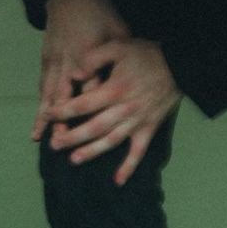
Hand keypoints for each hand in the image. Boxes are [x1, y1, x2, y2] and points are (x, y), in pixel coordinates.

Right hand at [31, 0, 130, 144]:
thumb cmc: (100, 12)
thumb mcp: (118, 31)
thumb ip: (121, 57)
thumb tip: (133, 78)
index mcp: (88, 56)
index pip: (90, 88)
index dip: (90, 109)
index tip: (90, 129)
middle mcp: (69, 62)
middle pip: (64, 96)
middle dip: (60, 120)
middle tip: (58, 141)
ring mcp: (55, 61)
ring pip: (48, 93)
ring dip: (44, 116)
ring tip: (38, 137)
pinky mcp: (47, 59)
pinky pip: (43, 85)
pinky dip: (40, 102)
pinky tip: (37, 117)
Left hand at [45, 39, 180, 186]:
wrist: (180, 65)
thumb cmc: (147, 55)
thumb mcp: (118, 46)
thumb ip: (94, 58)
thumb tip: (74, 74)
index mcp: (114, 89)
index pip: (82, 104)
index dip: (62, 111)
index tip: (47, 115)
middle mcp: (123, 109)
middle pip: (93, 127)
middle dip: (72, 137)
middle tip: (54, 145)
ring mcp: (137, 122)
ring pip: (110, 141)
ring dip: (92, 152)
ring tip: (74, 160)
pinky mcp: (149, 129)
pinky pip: (138, 152)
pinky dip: (128, 167)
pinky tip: (117, 181)